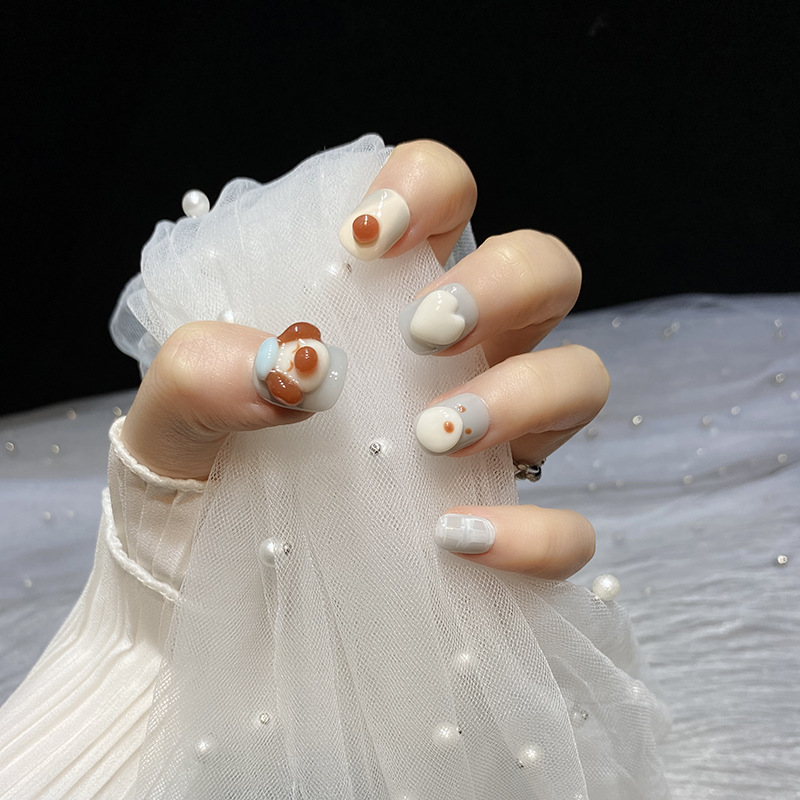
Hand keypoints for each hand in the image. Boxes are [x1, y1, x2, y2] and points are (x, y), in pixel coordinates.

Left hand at [121, 140, 607, 579]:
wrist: (204, 607)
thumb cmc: (197, 496)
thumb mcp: (172, 426)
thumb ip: (201, 372)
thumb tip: (293, 368)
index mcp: (380, 306)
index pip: (441, 197)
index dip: (427, 186)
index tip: (367, 238)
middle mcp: (454, 360)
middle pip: (543, 270)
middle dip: (503, 282)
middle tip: (424, 334)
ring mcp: (493, 444)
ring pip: (581, 377)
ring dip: (527, 392)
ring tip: (433, 437)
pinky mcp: (506, 534)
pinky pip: (569, 526)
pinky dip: (533, 531)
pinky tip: (455, 541)